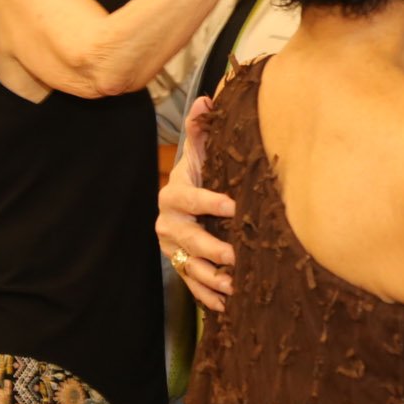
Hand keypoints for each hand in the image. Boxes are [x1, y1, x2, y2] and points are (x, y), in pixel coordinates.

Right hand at [158, 96, 237, 311]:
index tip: (234, 206)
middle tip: (237, 256)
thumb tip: (208, 98)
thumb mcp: (199, 153)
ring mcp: (173, 250)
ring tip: (236, 287)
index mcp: (172, 195)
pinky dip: (208, 298)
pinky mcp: (180, 268)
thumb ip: (201, 129)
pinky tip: (228, 306)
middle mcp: (167, 225)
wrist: (184, 206)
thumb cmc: (199, 176)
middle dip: (211, 249)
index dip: (209, 202)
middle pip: (187, 240)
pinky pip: (192, 286)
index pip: (188, 198)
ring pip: (189, 268)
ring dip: (212, 280)